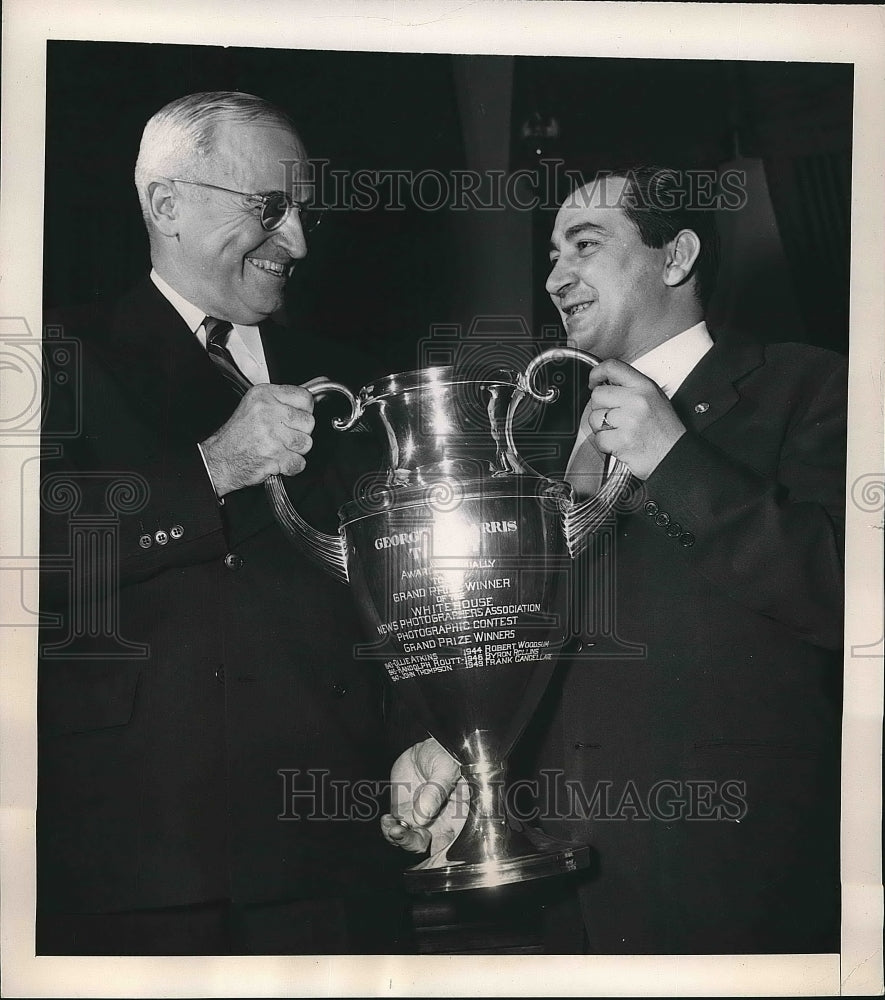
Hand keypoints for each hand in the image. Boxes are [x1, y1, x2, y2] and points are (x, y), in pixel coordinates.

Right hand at [200, 383, 316, 495]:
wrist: (220, 459)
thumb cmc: (237, 435)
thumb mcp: (254, 406)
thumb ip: (280, 401)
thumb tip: (308, 403)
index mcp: (264, 395)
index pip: (305, 397)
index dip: (304, 411)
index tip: (297, 418)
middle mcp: (267, 411)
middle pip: (309, 422)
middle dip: (300, 433)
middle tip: (284, 437)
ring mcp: (271, 434)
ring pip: (306, 443)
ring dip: (296, 451)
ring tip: (279, 448)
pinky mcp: (274, 455)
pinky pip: (300, 462)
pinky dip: (292, 466)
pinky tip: (279, 461)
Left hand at [380, 737, 467, 855]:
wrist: (431, 744)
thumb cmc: (446, 756)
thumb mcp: (445, 770)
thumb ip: (435, 792)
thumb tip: (421, 818)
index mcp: (454, 818)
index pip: (446, 844)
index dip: (436, 852)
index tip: (422, 842)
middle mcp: (436, 822)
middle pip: (423, 844)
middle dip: (409, 843)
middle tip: (399, 832)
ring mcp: (418, 817)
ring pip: (406, 838)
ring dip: (396, 836)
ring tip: (389, 824)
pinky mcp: (403, 809)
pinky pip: (394, 826)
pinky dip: (388, 827)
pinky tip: (386, 820)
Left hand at [585, 358, 686, 479]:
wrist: (674, 456)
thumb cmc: (665, 431)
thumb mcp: (654, 398)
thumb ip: (631, 388)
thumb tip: (605, 382)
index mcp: (644, 387)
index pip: (612, 367)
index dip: (596, 373)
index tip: (593, 381)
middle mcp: (636, 401)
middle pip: (597, 395)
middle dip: (600, 408)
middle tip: (614, 418)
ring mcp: (629, 421)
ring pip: (594, 418)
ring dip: (601, 428)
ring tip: (619, 431)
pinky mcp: (622, 441)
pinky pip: (598, 438)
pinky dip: (605, 444)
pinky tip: (619, 443)